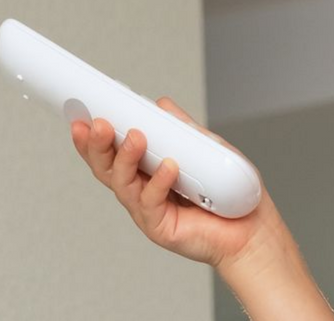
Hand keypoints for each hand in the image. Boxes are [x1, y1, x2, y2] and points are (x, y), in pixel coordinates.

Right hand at [70, 97, 284, 275]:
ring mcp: (148, 211)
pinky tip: (169, 166)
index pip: (112, 152)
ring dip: (126, 158)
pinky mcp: (160, 228)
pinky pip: (152, 203)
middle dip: (98, 145)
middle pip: (108, 168)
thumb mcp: (204, 147)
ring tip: (135, 137)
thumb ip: (180, 128)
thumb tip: (160, 105)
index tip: (81, 116)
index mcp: (145, 171)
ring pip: (124, 184)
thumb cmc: (228, 192)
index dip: (93, 137)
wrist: (252, 228)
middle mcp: (141, 191)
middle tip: (98, 124)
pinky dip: (159, 182)